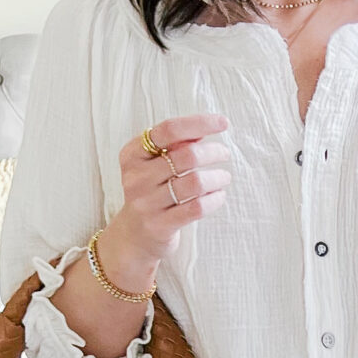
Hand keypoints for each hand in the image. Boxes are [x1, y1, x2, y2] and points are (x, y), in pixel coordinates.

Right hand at [101, 112, 231, 284]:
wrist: (134, 235)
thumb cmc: (151, 191)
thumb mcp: (153, 164)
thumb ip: (175, 145)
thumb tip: (203, 130)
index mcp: (133, 154)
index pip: (169, 130)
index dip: (199, 123)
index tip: (223, 122)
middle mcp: (136, 177)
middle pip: (187, 156)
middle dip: (214, 152)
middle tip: (224, 153)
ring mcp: (147, 203)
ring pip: (195, 182)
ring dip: (218, 177)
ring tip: (224, 177)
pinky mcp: (161, 225)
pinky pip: (197, 207)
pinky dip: (215, 199)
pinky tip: (219, 195)